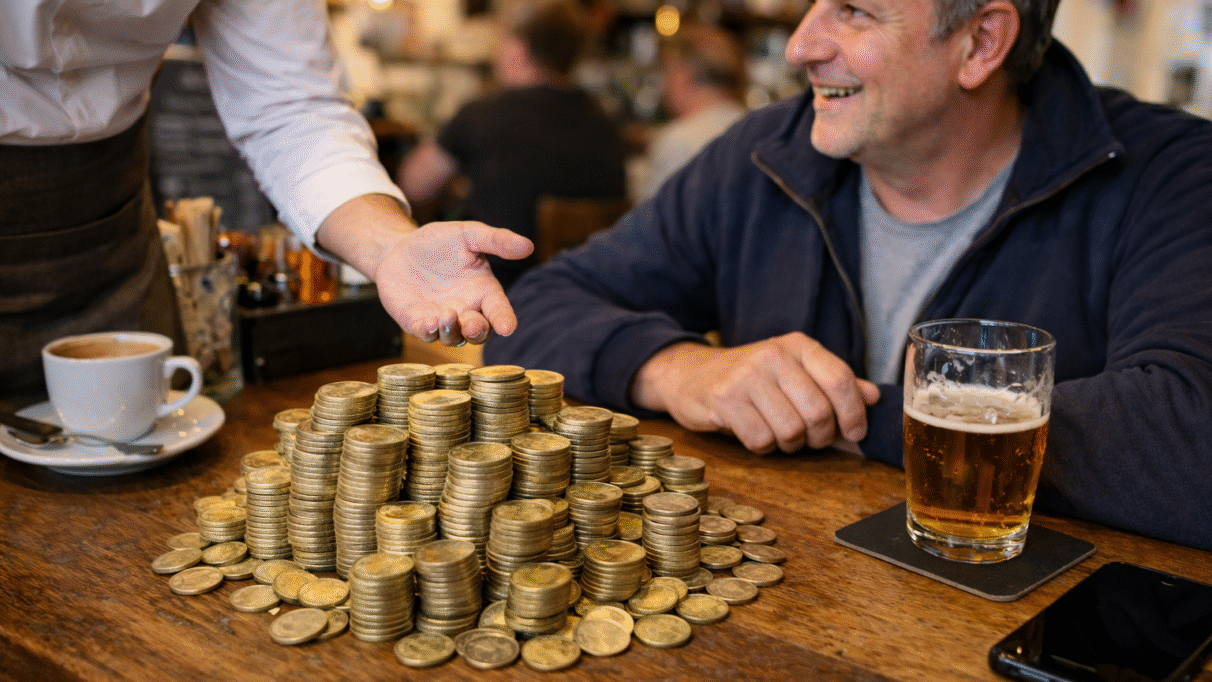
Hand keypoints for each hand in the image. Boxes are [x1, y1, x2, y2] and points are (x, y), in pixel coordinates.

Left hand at [374, 220, 532, 344]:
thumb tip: (528, 246)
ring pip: (453, 338)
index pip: (499, 310)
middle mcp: (466, 310)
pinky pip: (425, 333)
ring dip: (452, 331)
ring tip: (446, 316)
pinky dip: (428, 332)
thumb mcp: (468, 235)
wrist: (399, 248)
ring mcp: (441, 320)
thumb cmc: (439, 243)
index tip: (508, 328)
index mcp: (483, 291)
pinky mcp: (417, 323)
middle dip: (477, 332)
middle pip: (478, 332)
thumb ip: (496, 241)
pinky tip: (429, 323)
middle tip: (473, 325)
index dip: (505, 319)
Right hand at [632, 333, 880, 452]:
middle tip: (809, 438)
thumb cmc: (753, 378)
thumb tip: (874, 396)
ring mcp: (747, 376)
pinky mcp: (725, 399)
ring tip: (778, 433)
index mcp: (799, 345)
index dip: (854, 414)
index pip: (841, 380)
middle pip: (819, 413)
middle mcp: (774, 355)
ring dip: (790, 444)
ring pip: (792, 431)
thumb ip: (834, 383)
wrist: (692, 375)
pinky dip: (763, 446)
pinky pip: (761, 440)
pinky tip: (754, 432)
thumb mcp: (795, 372)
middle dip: (820, 437)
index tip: (854, 433)